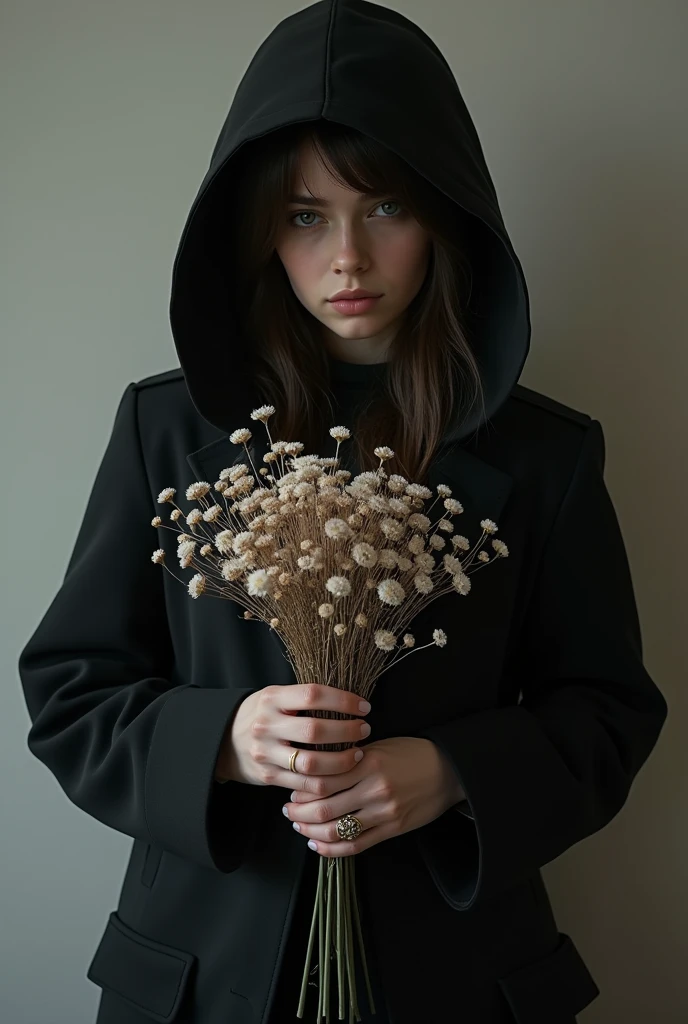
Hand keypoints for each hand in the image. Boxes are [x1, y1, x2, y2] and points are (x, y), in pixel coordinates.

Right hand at [215, 683, 370, 788]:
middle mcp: (266, 724)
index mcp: (271, 698)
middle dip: (347, 731)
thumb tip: (348, 701)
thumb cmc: (261, 715)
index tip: (364, 706)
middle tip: (364, 729)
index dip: (343, 700)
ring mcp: (265, 753)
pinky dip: (328, 782)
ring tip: (358, 753)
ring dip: (342, 761)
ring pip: (311, 763)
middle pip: (314, 730)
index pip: (313, 695)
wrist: (223, 740)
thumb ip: (302, 698)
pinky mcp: (267, 776)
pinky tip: (341, 775)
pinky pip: (304, 785)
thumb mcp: (275, 697)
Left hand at [282, 736, 465, 856]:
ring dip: (311, 830)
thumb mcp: (380, 746)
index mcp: (369, 763)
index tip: (290, 788)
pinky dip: (332, 849)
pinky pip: (356, 845)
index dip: (301, 787)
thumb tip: (317, 769)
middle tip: (288, 810)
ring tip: (300, 826)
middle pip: (324, 807)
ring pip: (336, 830)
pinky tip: (318, 843)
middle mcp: (374, 789)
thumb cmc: (412, 754)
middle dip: (300, 812)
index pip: (324, 779)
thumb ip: (351, 759)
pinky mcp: (393, 830)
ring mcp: (384, 812)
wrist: (449, 770)